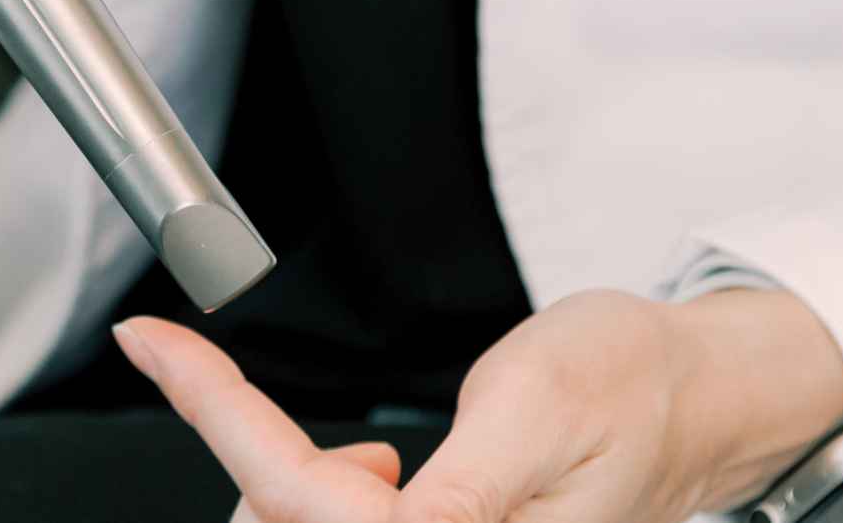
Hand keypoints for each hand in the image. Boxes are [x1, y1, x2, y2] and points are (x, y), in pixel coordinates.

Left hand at [115, 288, 842, 522]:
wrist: (693, 399)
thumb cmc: (631, 380)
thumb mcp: (537, 402)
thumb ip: (456, 490)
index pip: (299, 496)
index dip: (211, 409)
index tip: (149, 339)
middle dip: (262, 468)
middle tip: (310, 412)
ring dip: (296, 489)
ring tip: (378, 456)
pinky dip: (326, 503)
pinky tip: (381, 481)